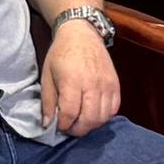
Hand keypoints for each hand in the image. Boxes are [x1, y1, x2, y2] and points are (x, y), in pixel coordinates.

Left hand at [40, 19, 120, 137]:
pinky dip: (103, 116)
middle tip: (69, 127)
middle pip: (88, 119)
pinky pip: (113, 109)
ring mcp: (107, 85)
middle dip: (77, 129)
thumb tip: (48, 124)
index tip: (58, 125)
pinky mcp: (116, 85)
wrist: (82, 33)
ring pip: (102, 117)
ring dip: (90, 125)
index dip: (63, 125)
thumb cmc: (61, 53)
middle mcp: (92, 84)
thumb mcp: (47, 75)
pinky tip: (93, 113)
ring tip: (80, 121)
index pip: (70, 113)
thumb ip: (47, 102)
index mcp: (72, 81)